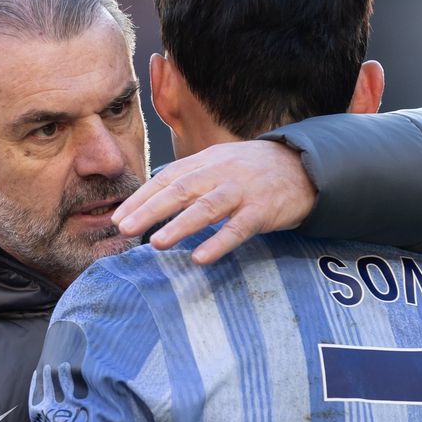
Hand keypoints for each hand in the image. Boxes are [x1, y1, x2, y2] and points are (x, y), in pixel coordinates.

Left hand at [111, 140, 316, 264]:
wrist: (303, 166)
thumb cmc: (252, 171)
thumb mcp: (218, 165)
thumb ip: (189, 179)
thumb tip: (150, 200)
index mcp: (205, 162)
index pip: (166, 178)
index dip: (141, 198)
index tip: (118, 218)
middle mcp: (220, 173)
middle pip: (180, 190)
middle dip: (150, 210)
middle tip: (125, 229)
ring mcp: (242, 191)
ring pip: (206, 207)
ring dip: (180, 226)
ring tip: (156, 243)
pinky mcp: (263, 210)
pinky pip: (239, 228)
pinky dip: (219, 242)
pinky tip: (201, 258)